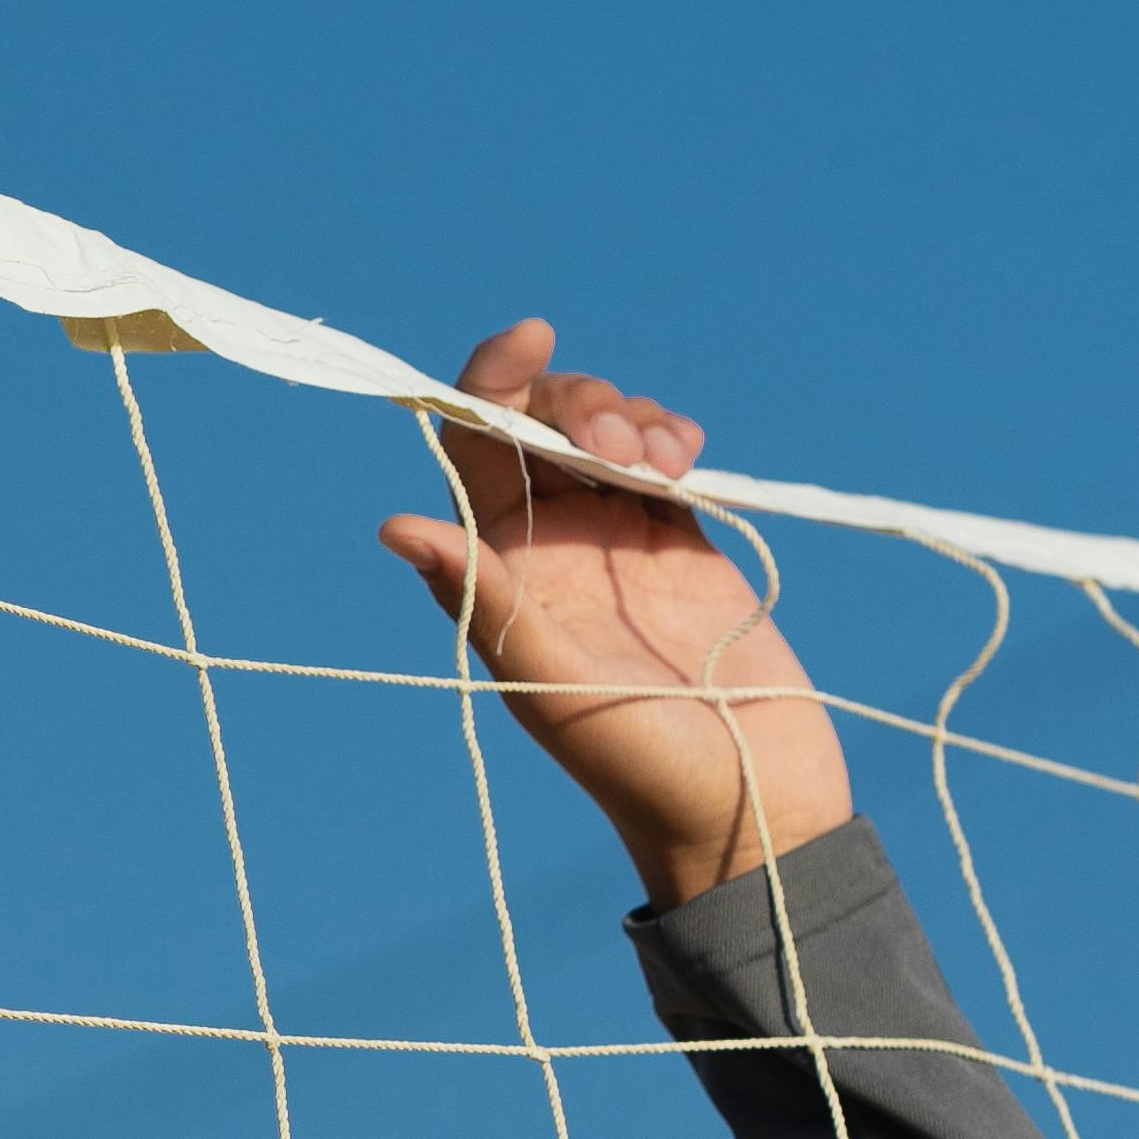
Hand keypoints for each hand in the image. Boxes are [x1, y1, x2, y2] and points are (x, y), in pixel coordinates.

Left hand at [376, 318, 852, 915]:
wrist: (745, 801)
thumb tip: (393, 526)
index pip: (472, 449)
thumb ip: (483, 598)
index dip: (489, 382)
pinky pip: (662, 456)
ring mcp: (614, 538)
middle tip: (617, 446)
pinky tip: (687, 456)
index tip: (530, 336)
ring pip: (601, 428)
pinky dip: (671, 434)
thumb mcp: (550, 682)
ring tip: (663, 461)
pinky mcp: (680, 540)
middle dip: (574, 400)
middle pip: (537, 421)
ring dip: (628, 415)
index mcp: (497, 571)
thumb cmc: (638, 763)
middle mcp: (546, 546)